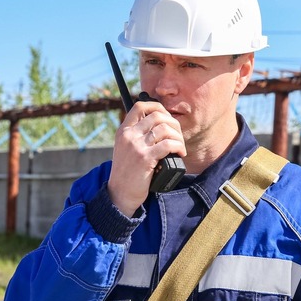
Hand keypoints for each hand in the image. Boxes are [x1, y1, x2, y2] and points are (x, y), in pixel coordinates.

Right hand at [107, 96, 185, 213]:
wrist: (120, 193)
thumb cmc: (127, 173)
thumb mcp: (125, 149)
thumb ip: (137, 136)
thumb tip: (160, 125)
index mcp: (124, 131)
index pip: (140, 106)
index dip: (157, 107)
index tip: (167, 117)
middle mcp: (129, 135)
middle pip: (157, 115)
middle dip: (173, 124)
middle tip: (178, 136)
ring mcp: (136, 146)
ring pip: (165, 129)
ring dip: (178, 137)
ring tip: (180, 147)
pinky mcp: (145, 158)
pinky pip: (168, 145)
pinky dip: (179, 147)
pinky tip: (180, 153)